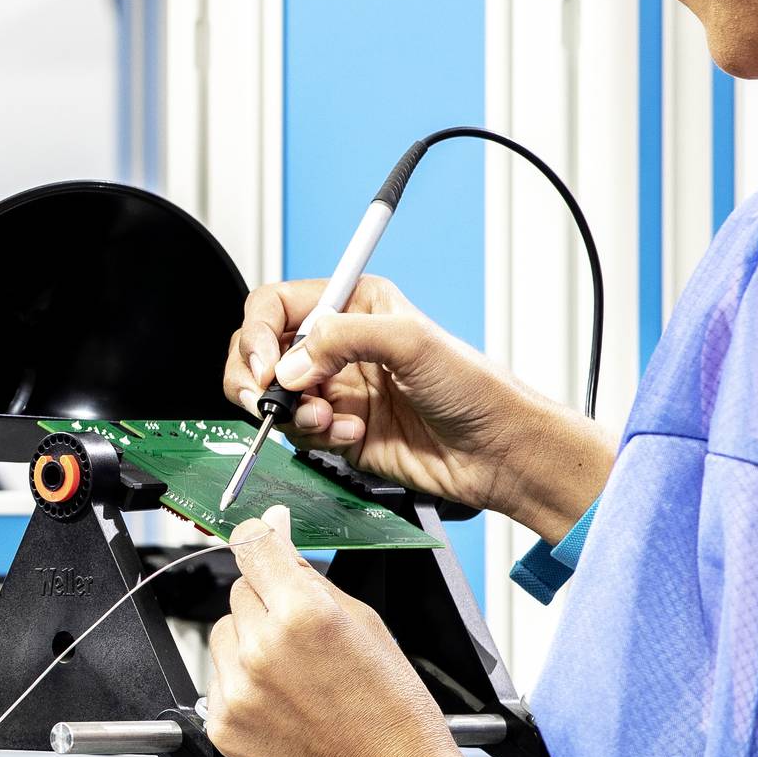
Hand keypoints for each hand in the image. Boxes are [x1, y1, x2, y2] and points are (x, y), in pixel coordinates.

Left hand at [207, 507, 488, 756]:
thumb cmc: (395, 714)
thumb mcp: (367, 625)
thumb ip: (310, 576)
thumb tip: (275, 532)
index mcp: (304, 614)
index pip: (251, 544)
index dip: (260, 537)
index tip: (264, 541)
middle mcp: (262, 648)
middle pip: (239, 590)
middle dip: (267, 600)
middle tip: (305, 636)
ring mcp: (238, 689)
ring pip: (224, 632)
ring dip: (250, 640)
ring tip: (296, 674)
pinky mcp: (223, 724)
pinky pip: (218, 679)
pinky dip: (242, 682)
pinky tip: (283, 702)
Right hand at [222, 273, 609, 542]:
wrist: (499, 451)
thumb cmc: (476, 388)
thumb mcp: (412, 341)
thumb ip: (343, 338)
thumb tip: (290, 366)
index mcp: (355, 305)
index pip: (277, 306)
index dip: (258, 332)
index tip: (263, 364)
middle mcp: (339, 344)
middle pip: (262, 351)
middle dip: (258, 377)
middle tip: (267, 398)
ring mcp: (337, 388)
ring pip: (275, 396)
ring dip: (294, 411)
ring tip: (330, 418)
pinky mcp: (339, 428)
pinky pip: (300, 431)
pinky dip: (316, 435)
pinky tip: (352, 434)